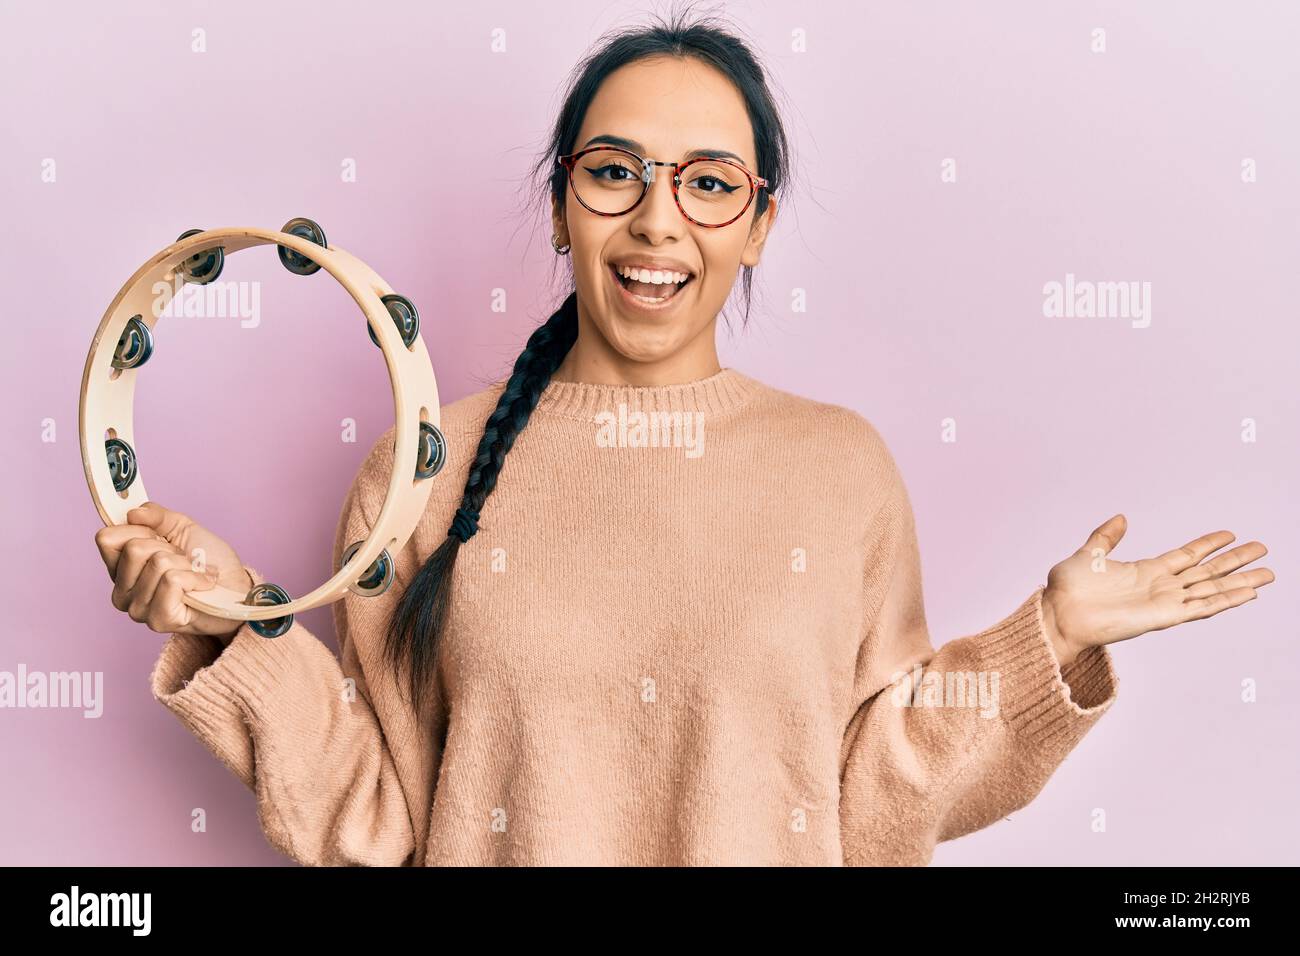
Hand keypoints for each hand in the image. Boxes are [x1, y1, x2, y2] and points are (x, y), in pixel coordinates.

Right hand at [94, 501, 252, 642]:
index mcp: (120, 569)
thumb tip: (132, 512)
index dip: (139, 529)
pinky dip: (196, 577)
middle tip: (183, 559)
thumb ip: (155, 516)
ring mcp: (138, 609)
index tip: (161, 537)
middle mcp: (122, 592)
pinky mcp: (158, 619)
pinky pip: (173, 580)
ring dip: (186, 563)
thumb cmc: (210, 561)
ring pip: (158, 563)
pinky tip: (203, 586)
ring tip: (194, 573)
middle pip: (134, 548)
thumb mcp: (181, 528)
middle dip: (168, 547)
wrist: (237, 588)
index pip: (106, 538)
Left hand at [1040, 514, 1274, 668]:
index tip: (1230, 534)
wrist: (1058, 614)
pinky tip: (1247, 594)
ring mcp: (1165, 602)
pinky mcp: (1164, 617)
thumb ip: (1106, 537)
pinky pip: (1202, 607)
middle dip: (1235, 561)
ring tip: (1268, 574)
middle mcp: (1161, 587)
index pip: (1186, 555)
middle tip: (1262, 549)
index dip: (1208, 544)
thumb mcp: (1089, 554)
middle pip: (1207, 571)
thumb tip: (1121, 517)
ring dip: (1240, 582)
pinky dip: (1225, 600)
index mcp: (1145, 571)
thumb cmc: (1068, 590)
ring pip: (1212, 589)